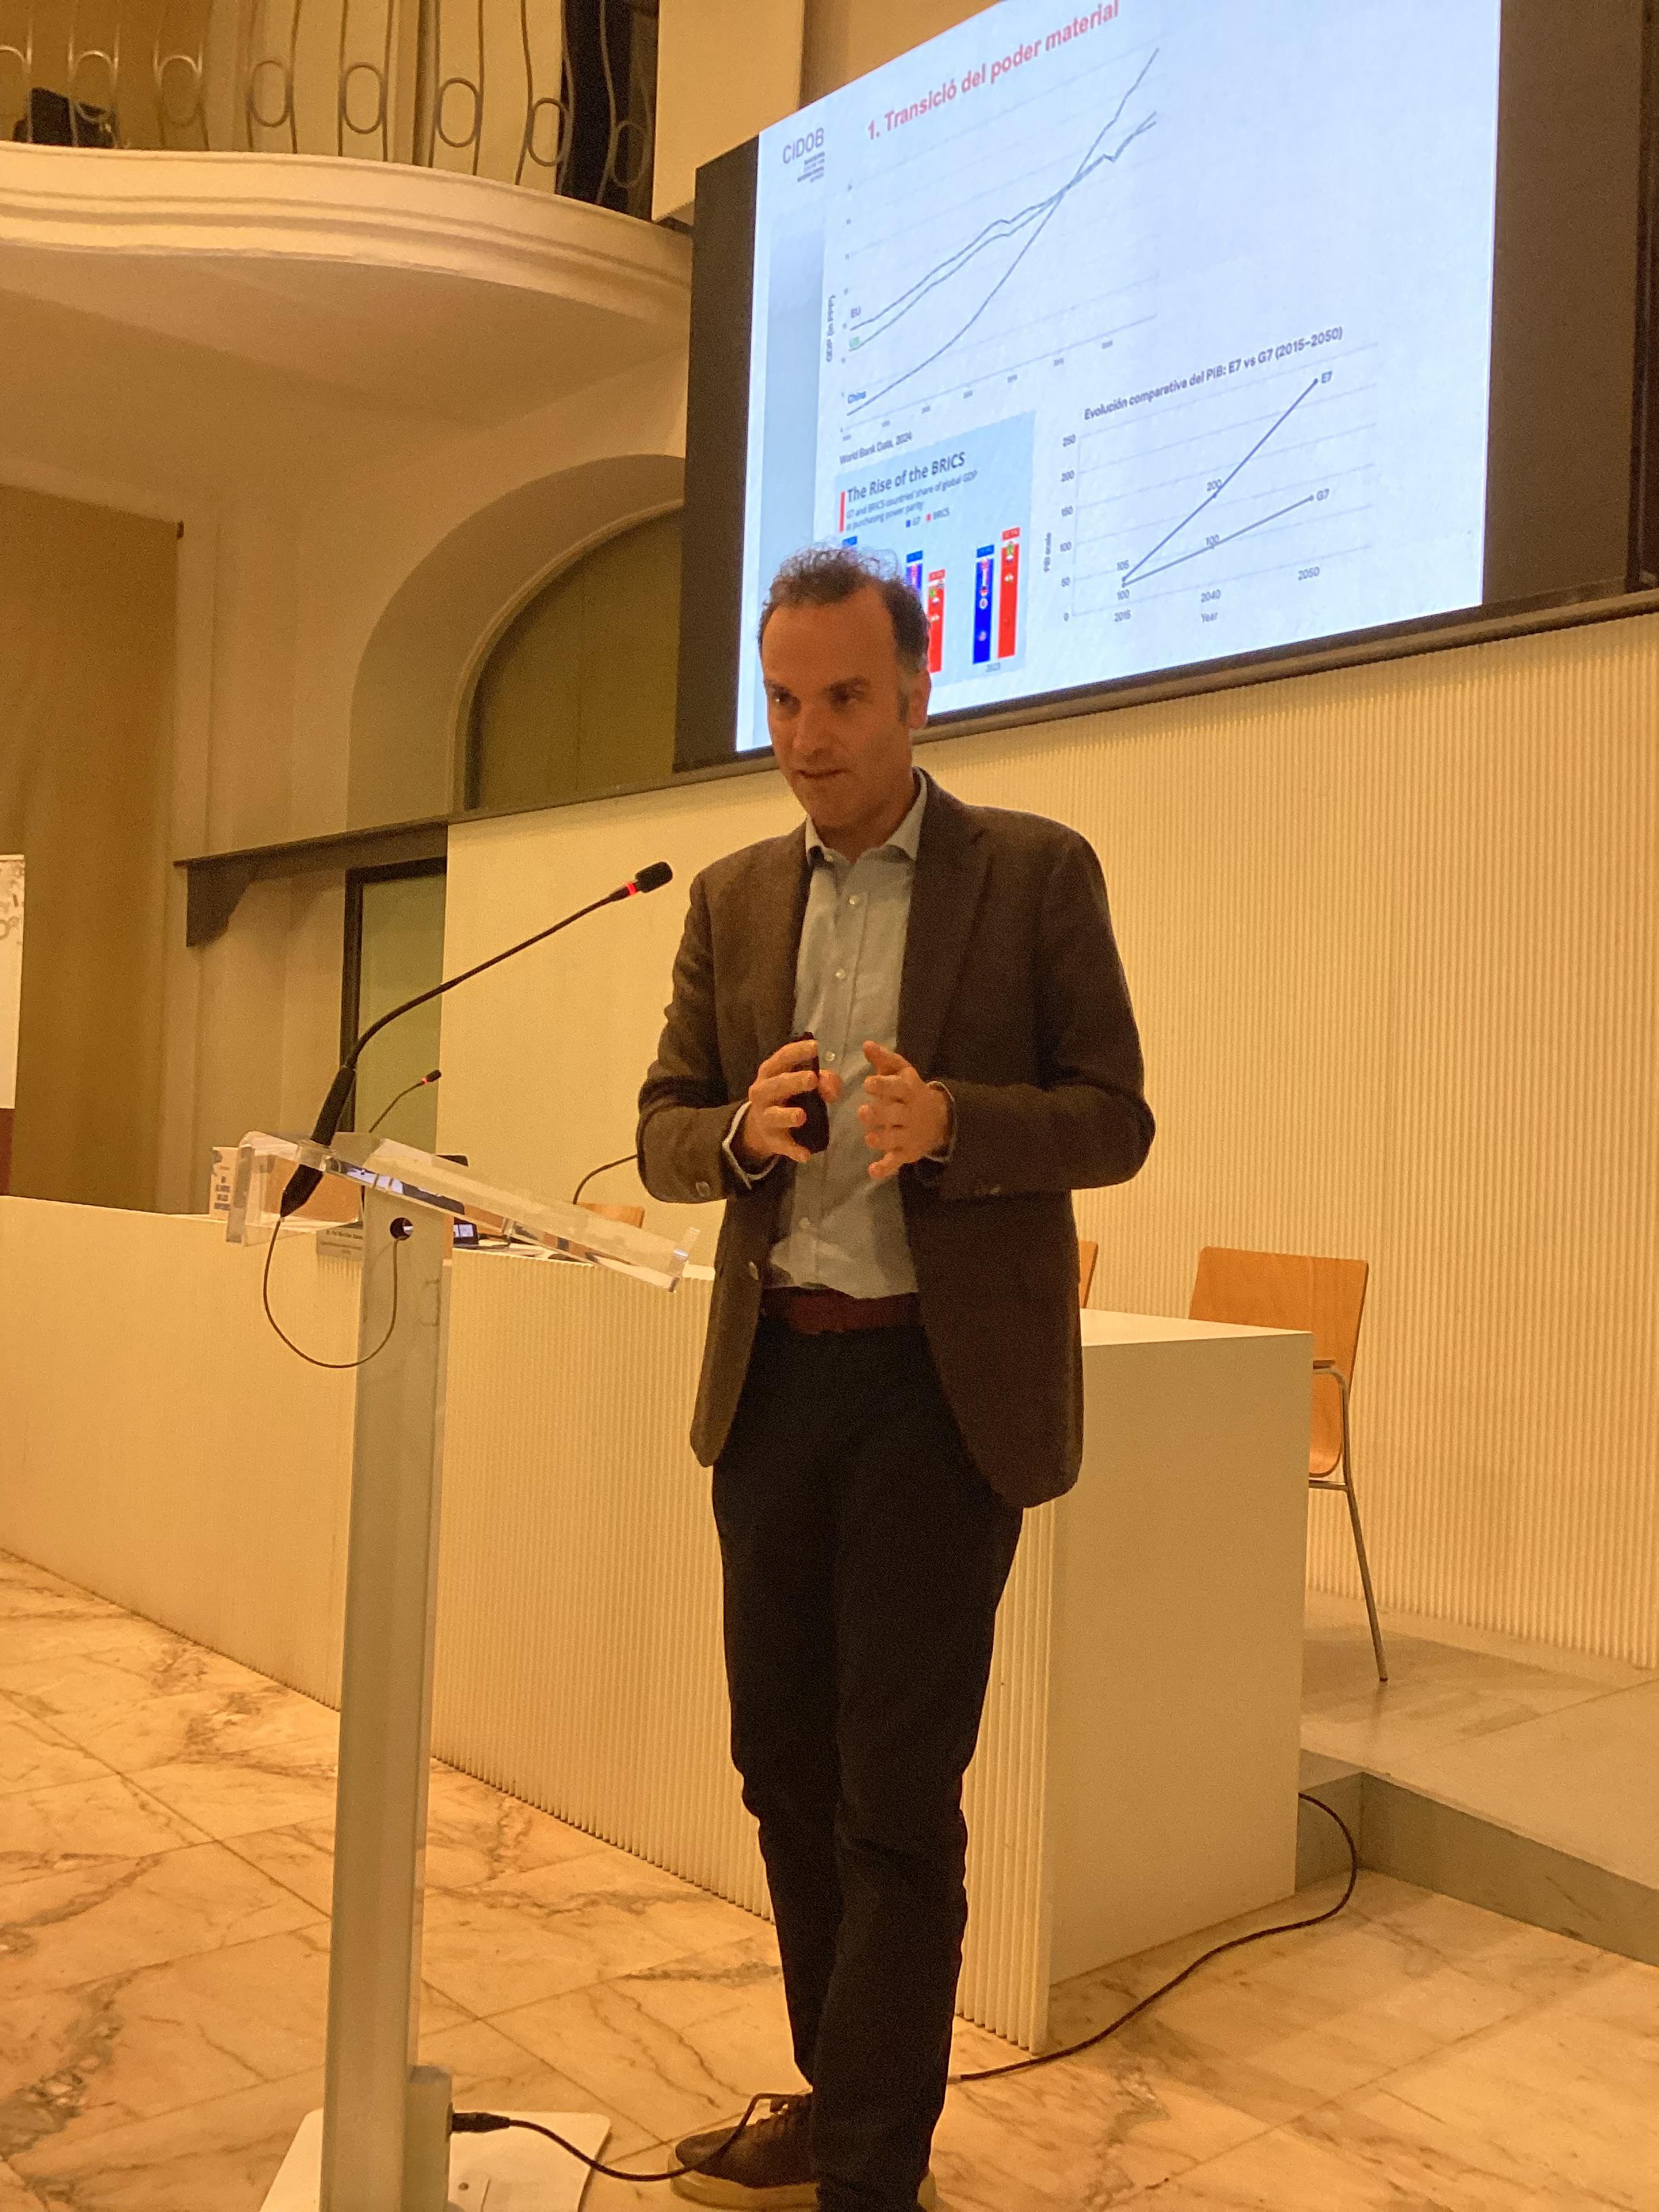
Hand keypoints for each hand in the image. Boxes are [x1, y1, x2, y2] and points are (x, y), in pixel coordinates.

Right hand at [735, 1038, 844, 1167]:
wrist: (760, 1127)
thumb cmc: (787, 1095)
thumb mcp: (800, 1083)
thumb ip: (822, 1081)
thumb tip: (834, 1087)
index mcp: (770, 1072)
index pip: (781, 1058)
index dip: (797, 1052)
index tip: (815, 1047)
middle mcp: (762, 1092)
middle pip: (776, 1085)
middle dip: (793, 1082)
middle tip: (811, 1080)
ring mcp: (765, 1117)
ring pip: (775, 1116)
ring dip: (787, 1116)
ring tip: (802, 1116)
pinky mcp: (772, 1140)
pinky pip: (783, 1146)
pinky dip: (793, 1150)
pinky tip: (805, 1155)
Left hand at [858, 1043, 951, 1181]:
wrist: (939, 1119)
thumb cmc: (909, 1091)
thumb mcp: (900, 1072)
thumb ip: (884, 1060)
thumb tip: (866, 1044)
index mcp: (909, 1091)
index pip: (898, 1087)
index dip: (884, 1085)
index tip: (868, 1083)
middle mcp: (910, 1113)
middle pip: (896, 1114)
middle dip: (881, 1114)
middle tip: (863, 1112)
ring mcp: (909, 1135)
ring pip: (896, 1138)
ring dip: (883, 1139)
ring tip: (869, 1138)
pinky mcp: (906, 1153)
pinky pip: (896, 1162)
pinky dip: (885, 1168)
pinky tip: (872, 1172)